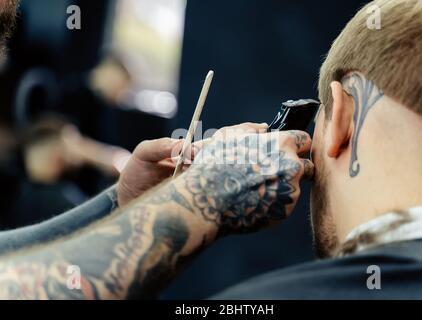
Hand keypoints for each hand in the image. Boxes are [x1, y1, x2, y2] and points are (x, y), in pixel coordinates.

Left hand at [117, 123, 268, 206]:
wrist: (130, 204)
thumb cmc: (136, 176)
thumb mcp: (143, 155)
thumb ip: (160, 146)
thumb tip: (186, 147)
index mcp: (191, 152)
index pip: (218, 139)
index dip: (239, 132)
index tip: (258, 128)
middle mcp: (201, 167)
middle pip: (230, 153)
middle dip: (252, 145)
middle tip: (270, 139)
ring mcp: (203, 184)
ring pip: (229, 172)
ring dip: (246, 165)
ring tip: (265, 159)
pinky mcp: (202, 200)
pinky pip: (220, 193)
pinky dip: (235, 188)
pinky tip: (250, 185)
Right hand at [173, 130, 313, 235]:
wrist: (207, 201)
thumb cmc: (216, 166)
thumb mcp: (229, 137)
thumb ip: (251, 129)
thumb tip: (263, 129)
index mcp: (282, 144)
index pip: (304, 140)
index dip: (295, 145)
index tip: (286, 150)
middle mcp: (292, 167)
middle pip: (307, 165)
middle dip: (295, 168)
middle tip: (274, 172)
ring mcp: (290, 191)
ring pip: (294, 187)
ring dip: (281, 186)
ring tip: (255, 189)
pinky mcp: (284, 211)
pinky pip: (283, 204)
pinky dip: (273, 203)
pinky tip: (254, 202)